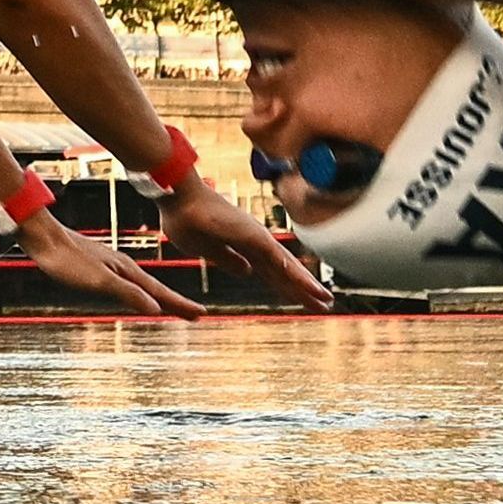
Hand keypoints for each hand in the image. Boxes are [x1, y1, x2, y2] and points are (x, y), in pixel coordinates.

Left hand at [20, 211, 201, 318]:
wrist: (43, 237)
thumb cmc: (67, 261)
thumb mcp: (98, 281)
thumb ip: (127, 294)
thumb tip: (156, 310)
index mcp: (127, 271)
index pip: (160, 292)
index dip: (180, 305)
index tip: (201, 315)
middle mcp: (123, 267)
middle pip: (155, 289)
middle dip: (176, 303)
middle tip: (196, 315)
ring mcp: (111, 266)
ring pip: (142, 286)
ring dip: (159, 298)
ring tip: (171, 308)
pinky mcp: (97, 266)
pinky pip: (127, 283)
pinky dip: (139, 292)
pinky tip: (134, 293)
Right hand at [166, 172, 330, 305]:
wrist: (176, 198)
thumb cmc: (187, 219)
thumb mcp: (208, 251)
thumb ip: (229, 260)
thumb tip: (247, 272)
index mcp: (246, 248)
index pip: (273, 273)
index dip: (289, 288)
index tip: (305, 301)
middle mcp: (256, 242)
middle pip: (285, 272)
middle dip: (304, 290)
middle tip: (327, 305)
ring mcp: (254, 236)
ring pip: (285, 265)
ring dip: (305, 283)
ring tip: (325, 299)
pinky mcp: (248, 232)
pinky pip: (271, 253)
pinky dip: (286, 267)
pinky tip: (301, 280)